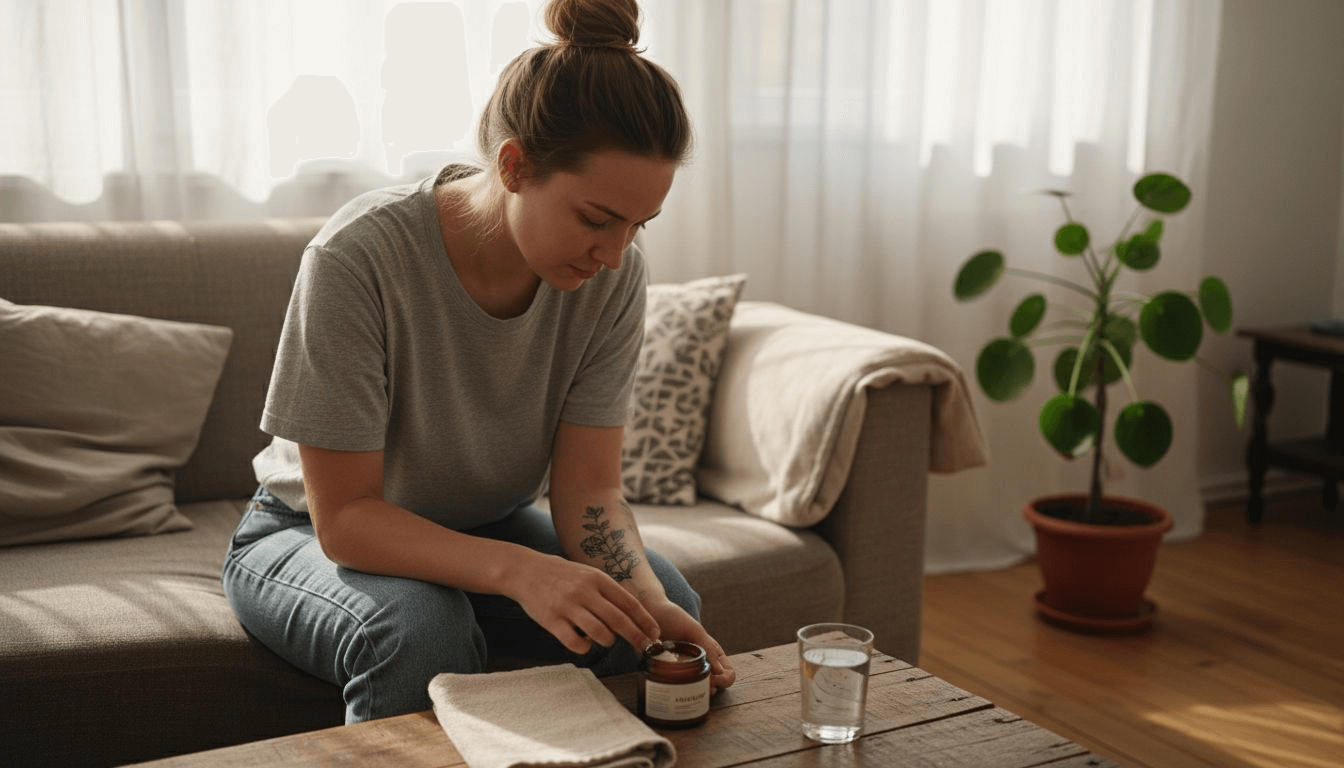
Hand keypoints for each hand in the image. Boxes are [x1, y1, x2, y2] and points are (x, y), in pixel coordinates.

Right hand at [503, 551, 660, 655]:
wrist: (525, 571)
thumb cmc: (561, 576)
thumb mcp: (588, 575)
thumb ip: (608, 592)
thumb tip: (635, 614)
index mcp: (597, 578)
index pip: (628, 602)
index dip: (645, 620)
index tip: (655, 633)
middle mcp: (584, 591)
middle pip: (619, 620)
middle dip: (636, 637)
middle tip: (646, 648)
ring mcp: (567, 606)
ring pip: (600, 633)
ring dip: (608, 641)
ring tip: (606, 640)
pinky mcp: (551, 620)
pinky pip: (576, 643)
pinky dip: (585, 647)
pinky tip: (583, 643)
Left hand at [644, 598, 735, 689]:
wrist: (651, 615)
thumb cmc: (675, 619)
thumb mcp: (695, 631)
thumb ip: (708, 648)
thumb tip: (720, 672)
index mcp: (713, 654)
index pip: (728, 673)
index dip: (724, 679)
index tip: (713, 679)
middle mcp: (702, 665)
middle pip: (716, 686)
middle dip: (711, 689)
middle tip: (701, 686)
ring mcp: (687, 672)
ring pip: (699, 691)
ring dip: (697, 693)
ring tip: (689, 687)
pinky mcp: (670, 676)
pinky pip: (679, 690)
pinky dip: (680, 692)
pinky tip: (675, 687)